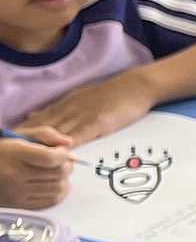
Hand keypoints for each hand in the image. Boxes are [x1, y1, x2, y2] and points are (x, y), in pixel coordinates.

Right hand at [0, 127, 73, 208]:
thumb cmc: (2, 151)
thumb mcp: (19, 136)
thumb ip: (45, 135)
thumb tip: (68, 143)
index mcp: (14, 154)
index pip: (50, 158)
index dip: (63, 154)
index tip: (62, 150)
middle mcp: (14, 175)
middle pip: (57, 173)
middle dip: (66, 165)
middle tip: (64, 161)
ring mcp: (17, 192)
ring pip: (57, 188)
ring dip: (64, 179)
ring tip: (60, 172)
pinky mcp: (19, 204)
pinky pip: (50, 201)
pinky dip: (60, 193)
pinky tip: (57, 185)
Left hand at [22, 69, 158, 145]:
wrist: (136, 86)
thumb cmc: (113, 95)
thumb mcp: (79, 98)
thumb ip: (58, 109)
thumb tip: (33, 115)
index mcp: (64, 104)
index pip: (37, 119)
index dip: (23, 131)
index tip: (10, 141)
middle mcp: (69, 109)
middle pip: (41, 127)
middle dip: (27, 139)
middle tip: (13, 150)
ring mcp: (82, 115)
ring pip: (56, 132)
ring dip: (42, 145)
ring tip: (29, 156)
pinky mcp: (97, 122)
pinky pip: (78, 136)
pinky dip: (66, 146)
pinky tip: (58, 154)